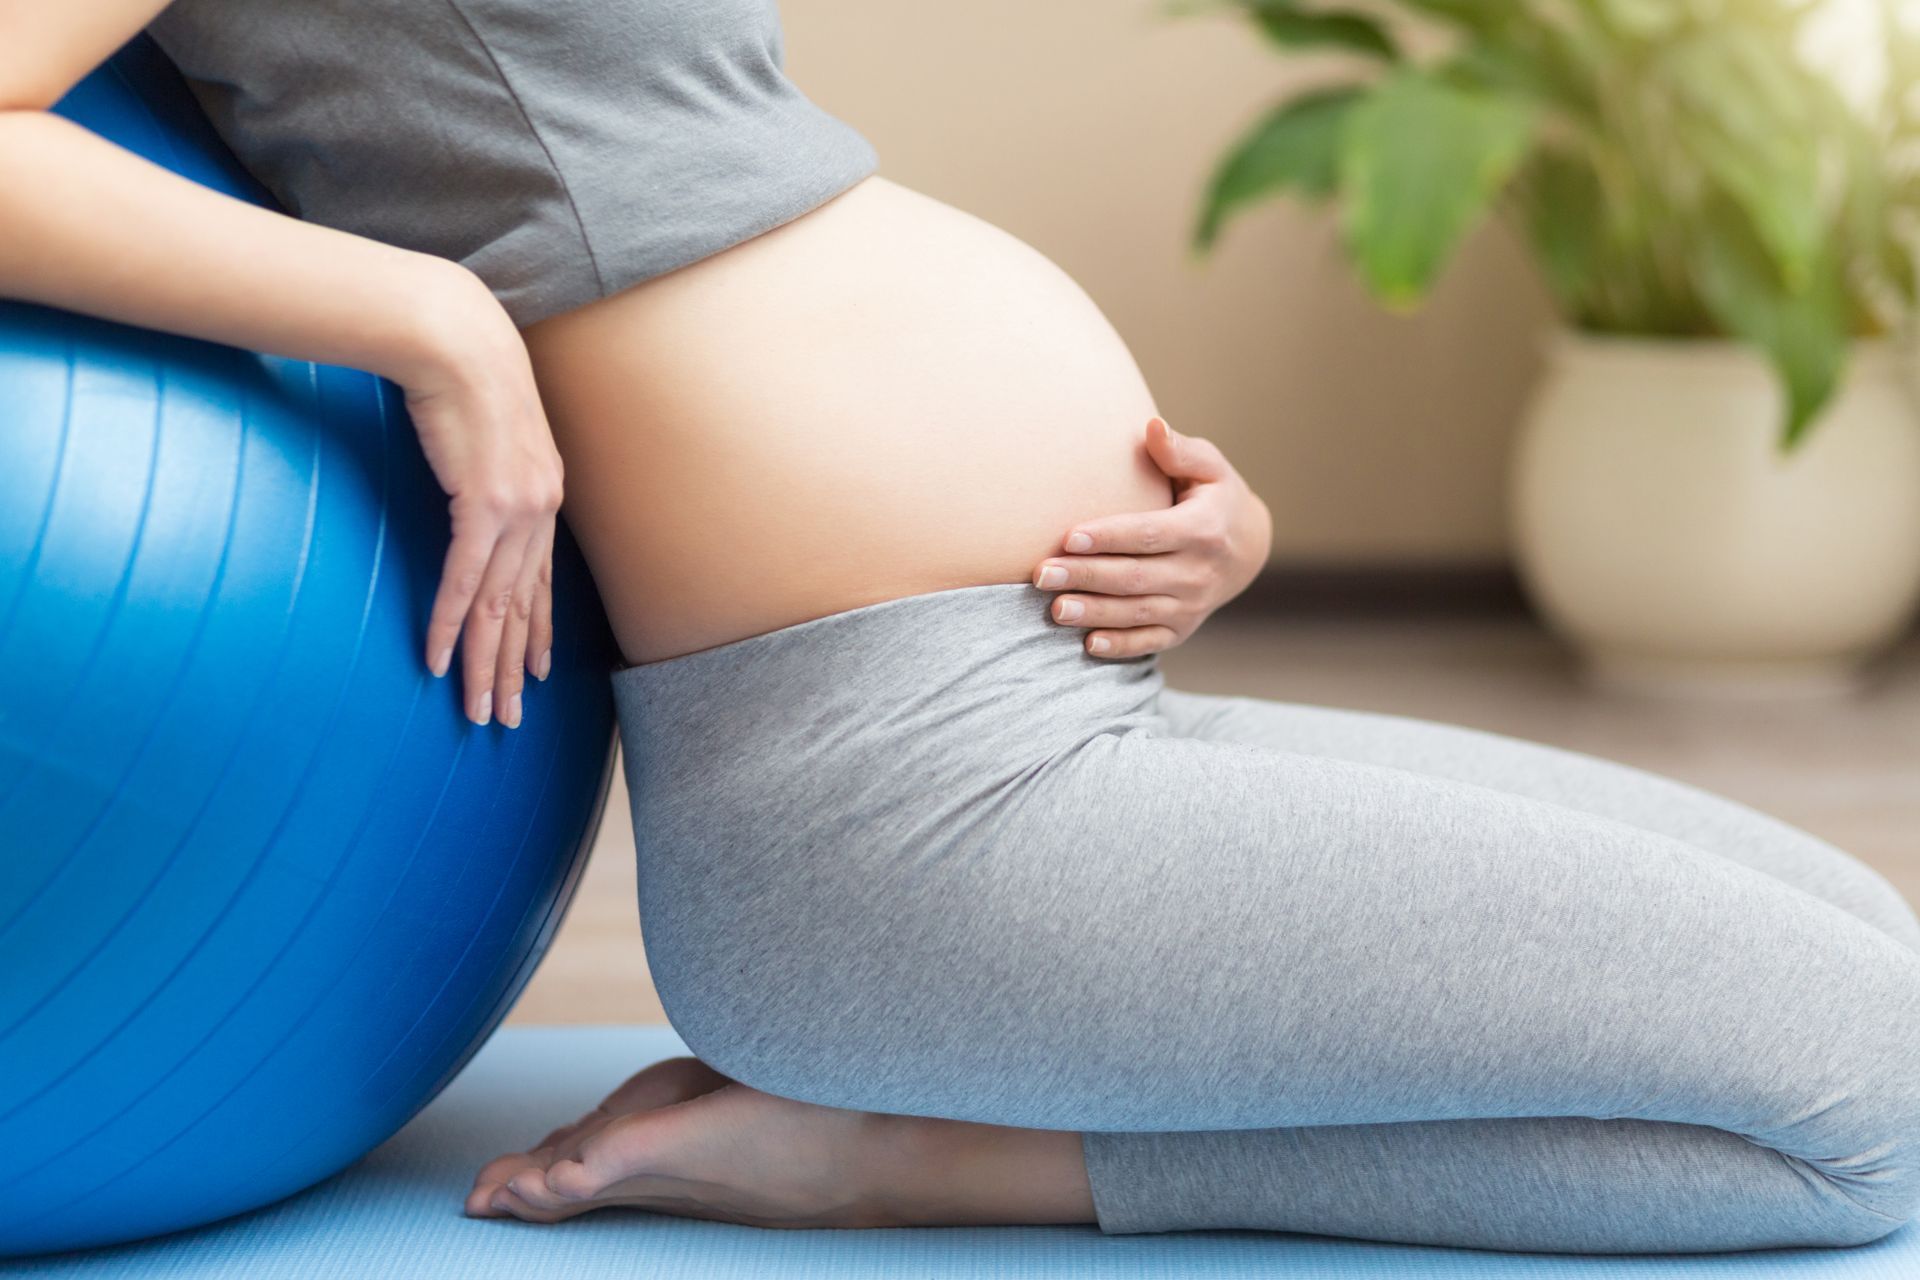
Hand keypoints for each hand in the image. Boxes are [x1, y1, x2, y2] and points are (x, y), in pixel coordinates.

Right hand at [401, 268, 565, 727]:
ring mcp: (516, 510)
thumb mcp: (485, 434)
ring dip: (483, 664)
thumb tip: (470, 494)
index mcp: (545, 494)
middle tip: (505, 718)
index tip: (537, 671)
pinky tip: (437, 660)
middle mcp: (540, 509)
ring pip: (497, 608)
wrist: (453, 335)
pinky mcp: (483, 506)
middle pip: (523, 608)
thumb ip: (485, 474)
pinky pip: (464, 582)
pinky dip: (448, 624)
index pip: (541, 582)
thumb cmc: (461, 375)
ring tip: (478, 710)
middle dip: (512, 669)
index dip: (538, 632)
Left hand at [1033, 417, 1270, 659]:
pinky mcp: (1183, 628)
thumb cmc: (1215, 497)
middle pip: (1135, 577)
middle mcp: (1199, 572)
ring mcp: (1192, 605)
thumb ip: (1179, 450)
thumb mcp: (1209, 467)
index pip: (1148, 535)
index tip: (1068, 538)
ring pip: (1138, 613)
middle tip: (1041, 574)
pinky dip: (1120, 645)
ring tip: (1055, 609)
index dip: (1108, 538)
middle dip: (1087, 576)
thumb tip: (1151, 426)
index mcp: (1203, 529)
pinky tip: (1087, 643)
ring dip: (1095, 613)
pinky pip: (1150, 641)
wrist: (1249, 547)